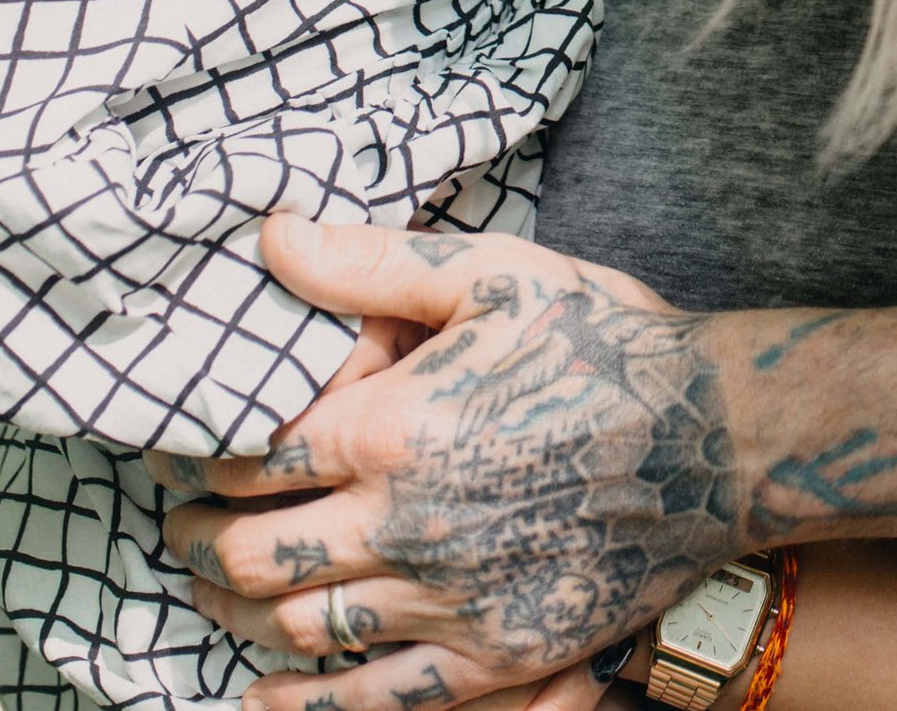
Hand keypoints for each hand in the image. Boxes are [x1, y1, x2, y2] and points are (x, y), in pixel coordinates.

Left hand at [146, 219, 750, 710]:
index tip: (176, 459)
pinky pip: (380, 698)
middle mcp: (409, 523)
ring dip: (239, 614)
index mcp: (393, 427)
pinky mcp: (499, 654)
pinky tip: (266, 695)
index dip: (194, 461)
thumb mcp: (493, 274)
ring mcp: (453, 600)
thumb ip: (369, 264)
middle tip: (179, 530)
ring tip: (216, 592)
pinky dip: (310, 705)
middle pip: (255, 555)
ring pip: (302, 628)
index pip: (248, 459)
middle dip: (199, 543)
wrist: (721, 437)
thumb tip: (268, 233)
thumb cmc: (605, 340)